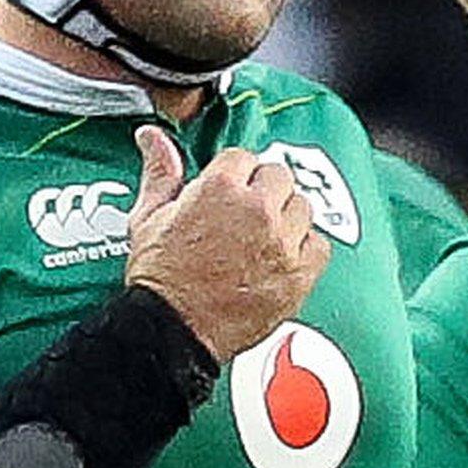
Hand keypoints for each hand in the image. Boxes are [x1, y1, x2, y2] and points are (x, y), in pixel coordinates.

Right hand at [123, 126, 327, 361]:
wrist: (172, 331)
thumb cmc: (159, 278)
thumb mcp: (148, 217)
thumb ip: (159, 171)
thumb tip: (152, 136)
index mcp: (220, 188)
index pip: (244, 157)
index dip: (234, 176)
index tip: (227, 194)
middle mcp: (257, 209)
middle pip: (279, 177)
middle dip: (263, 191)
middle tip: (245, 216)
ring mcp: (282, 241)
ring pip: (302, 207)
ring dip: (286, 217)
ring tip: (261, 238)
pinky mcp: (299, 273)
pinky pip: (319, 245)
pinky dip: (305, 249)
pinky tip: (282, 258)